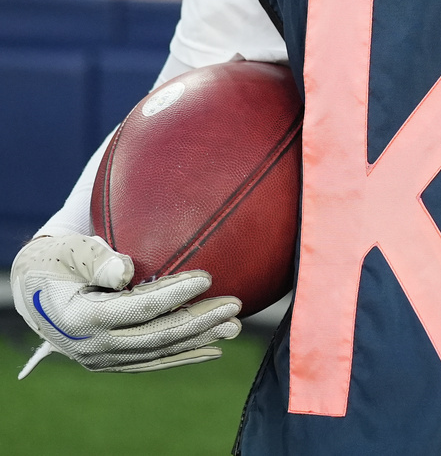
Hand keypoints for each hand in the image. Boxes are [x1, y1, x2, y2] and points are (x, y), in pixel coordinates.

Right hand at [10, 234, 241, 376]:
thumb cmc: (54, 261)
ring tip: (235, 326)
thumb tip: (126, 270)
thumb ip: (95, 259)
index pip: (137, 308)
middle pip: (155, 335)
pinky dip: (183, 356)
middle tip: (235, 305)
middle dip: (199, 320)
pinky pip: (152, 361)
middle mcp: (92, 345)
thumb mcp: (67, 252)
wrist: (32, 290)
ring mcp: (102, 358)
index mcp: (80, 317)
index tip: (207, 277)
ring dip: (200, 339)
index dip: (174, 293)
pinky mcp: (111, 361)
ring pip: (159, 351)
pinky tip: (213, 349)